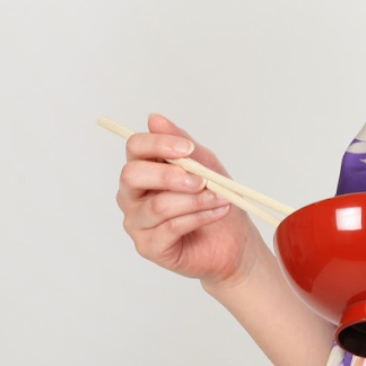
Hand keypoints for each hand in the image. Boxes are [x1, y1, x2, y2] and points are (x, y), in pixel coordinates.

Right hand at [115, 112, 262, 286]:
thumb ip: (182, 143)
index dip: (159, 144)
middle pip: (132, 175)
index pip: (135, 147)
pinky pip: (170, 228)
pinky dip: (199, 217)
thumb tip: (154, 119)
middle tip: (202, 180)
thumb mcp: (205, 164)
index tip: (187, 149)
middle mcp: (132, 195)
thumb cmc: (216, 198)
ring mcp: (137, 223)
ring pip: (158, 205)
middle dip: (170, 176)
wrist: (233, 240)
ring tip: (220, 198)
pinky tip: (218, 212)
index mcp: (143, 169)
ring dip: (195, 200)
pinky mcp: (148, 247)